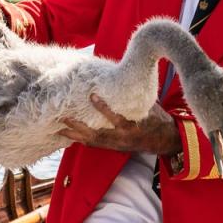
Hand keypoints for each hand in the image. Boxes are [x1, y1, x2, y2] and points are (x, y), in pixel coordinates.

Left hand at [57, 94, 180, 154]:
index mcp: (133, 126)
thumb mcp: (148, 104)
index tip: (92, 95)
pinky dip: (80, 140)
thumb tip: (120, 74)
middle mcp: (122, 138)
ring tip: (59, 127)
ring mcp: (116, 144)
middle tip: (64, 117)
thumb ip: (133, 95)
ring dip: (75, 135)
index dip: (104, 108)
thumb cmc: (155, 117)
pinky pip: (94, 145)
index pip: (116, 118)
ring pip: (92, 141)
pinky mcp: (113, 148)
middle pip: (97, 134)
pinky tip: (68, 135)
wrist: (164, 139)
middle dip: (79, 127)